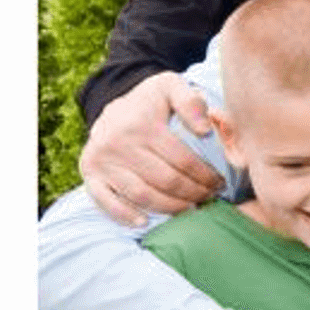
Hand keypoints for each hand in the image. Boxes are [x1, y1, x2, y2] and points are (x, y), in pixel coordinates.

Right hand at [78, 71, 227, 223]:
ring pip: (142, 195)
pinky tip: (145, 222)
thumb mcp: (171, 87)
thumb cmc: (150, 101)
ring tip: (190, 209)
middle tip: (208, 197)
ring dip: (170, 208)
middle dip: (193, 194)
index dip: (206, 176)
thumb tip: (204, 131)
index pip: (183, 160)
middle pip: (166, 181)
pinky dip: (125, 216)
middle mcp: (118, 143)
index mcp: (142, 124)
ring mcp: (102, 160)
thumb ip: (192, 101)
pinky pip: (106, 202)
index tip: (219, 183)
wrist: (113, 108)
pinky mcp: (90, 174)